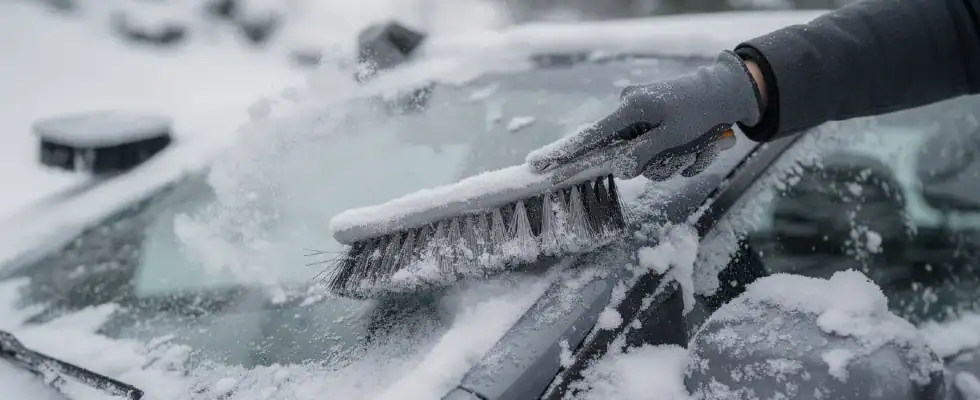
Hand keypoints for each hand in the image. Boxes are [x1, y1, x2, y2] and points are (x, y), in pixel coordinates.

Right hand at [526, 51, 763, 181]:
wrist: (728, 93)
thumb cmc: (701, 111)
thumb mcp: (673, 135)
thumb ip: (643, 154)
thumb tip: (619, 170)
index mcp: (629, 110)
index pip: (590, 137)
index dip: (564, 154)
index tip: (537, 164)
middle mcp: (631, 114)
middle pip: (627, 157)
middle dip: (659, 164)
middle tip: (684, 155)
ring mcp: (645, 121)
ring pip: (651, 161)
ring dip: (678, 162)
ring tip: (700, 146)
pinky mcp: (657, 127)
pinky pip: (664, 155)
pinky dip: (685, 157)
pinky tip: (703, 145)